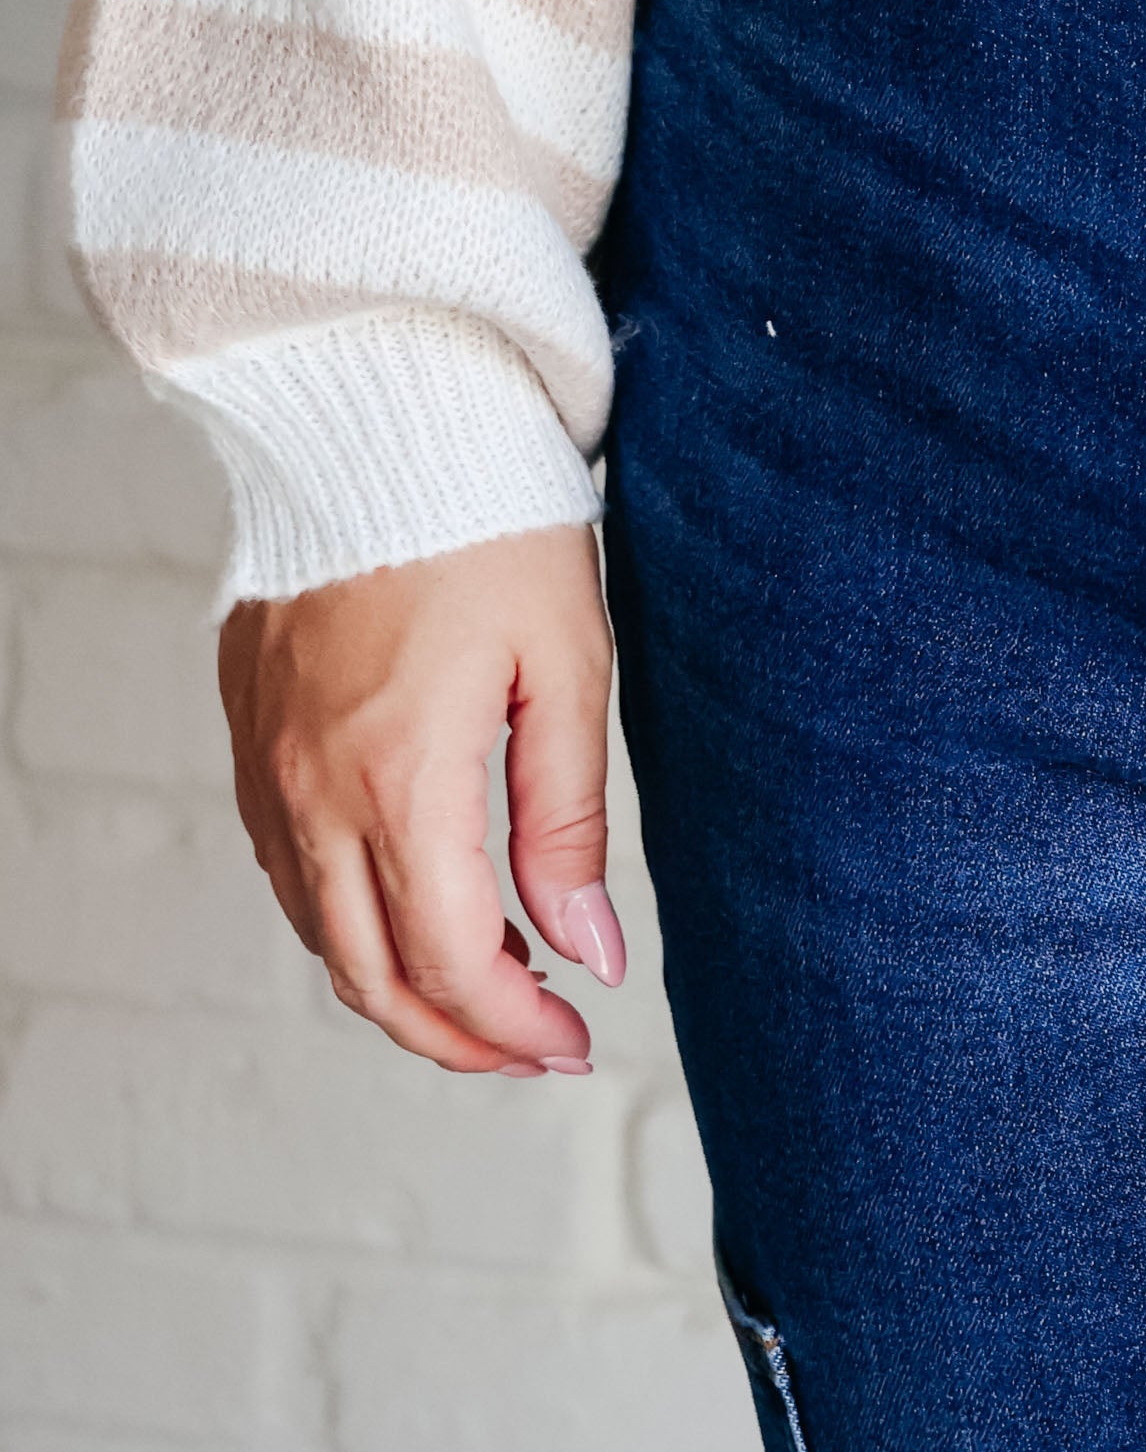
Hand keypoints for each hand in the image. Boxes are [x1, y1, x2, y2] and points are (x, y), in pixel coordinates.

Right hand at [220, 525, 623, 1075]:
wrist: (377, 407)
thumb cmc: (490, 516)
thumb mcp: (567, 659)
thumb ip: (569, 818)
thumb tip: (589, 953)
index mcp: (399, 780)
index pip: (453, 965)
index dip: (515, 1029)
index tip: (576, 1043)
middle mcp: (312, 793)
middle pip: (371, 979)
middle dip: (456, 1036)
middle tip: (536, 1045)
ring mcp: (266, 769)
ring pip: (321, 936)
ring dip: (401, 982)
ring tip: (496, 975)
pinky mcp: (250, 736)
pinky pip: (290, 872)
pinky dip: (351, 916)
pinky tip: (419, 896)